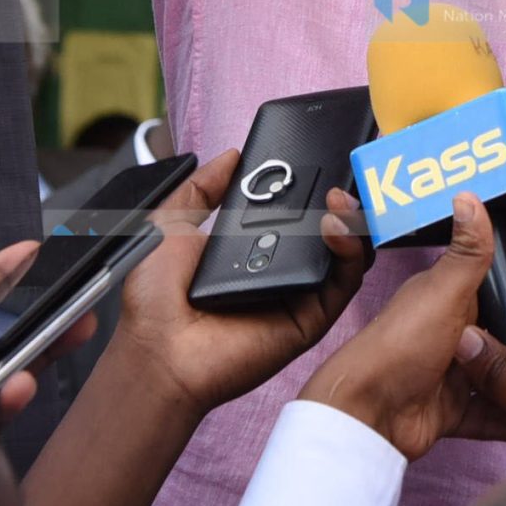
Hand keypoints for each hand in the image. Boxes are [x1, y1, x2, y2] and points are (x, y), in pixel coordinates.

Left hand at [98, 149, 372, 422]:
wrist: (156, 349)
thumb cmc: (155, 300)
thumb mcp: (171, 224)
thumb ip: (201, 188)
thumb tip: (233, 156)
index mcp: (251, 247)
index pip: (295, 211)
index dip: (312, 185)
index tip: (321, 157)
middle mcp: (279, 269)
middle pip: (327, 229)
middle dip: (341, 198)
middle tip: (341, 171)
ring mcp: (298, 295)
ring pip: (343, 254)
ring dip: (350, 220)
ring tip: (339, 196)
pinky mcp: (310, 319)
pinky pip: (342, 285)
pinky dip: (349, 253)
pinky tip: (335, 228)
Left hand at [299, 193, 498, 457]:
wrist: (373, 413)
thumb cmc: (399, 346)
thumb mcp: (443, 292)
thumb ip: (466, 251)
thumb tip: (470, 196)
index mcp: (449, 297)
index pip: (495, 285)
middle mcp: (453, 333)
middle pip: (502, 334)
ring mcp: (453, 373)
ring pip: (500, 374)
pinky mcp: (453, 409)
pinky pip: (490, 414)